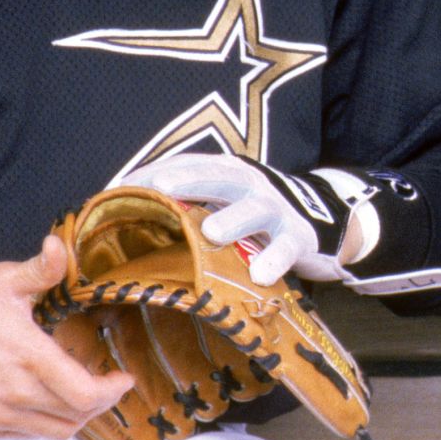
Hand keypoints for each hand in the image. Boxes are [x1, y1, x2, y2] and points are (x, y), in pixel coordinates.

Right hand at [0, 234, 132, 439]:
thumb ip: (40, 268)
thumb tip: (61, 244)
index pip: (85, 393)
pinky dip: (49, 422)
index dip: (113, 390)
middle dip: (103, 401)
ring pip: (58, 431)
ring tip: (84, 393)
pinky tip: (51, 399)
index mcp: (28, 357)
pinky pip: (30, 434)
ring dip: (79, 416)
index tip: (123, 376)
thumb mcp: (2, 281)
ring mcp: (0, 414)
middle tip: (109, 383)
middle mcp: (16, 393)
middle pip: (78, 415)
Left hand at [130, 151, 356, 284]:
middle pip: (219, 178)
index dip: (157, 172)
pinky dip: (275, 258)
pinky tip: (260, 274)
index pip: (188, 165)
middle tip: (163, 187)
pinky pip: (287, 247)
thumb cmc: (251, 214)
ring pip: (255, 210)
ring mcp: (276, 209)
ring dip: (233, 219)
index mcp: (226, 172)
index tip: (123, 187)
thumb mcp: (220, 201)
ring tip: (211, 232)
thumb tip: (120, 217)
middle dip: (191, 181)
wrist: (320, 219)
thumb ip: (183, 206)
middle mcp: (250, 184)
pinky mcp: (298, 236)